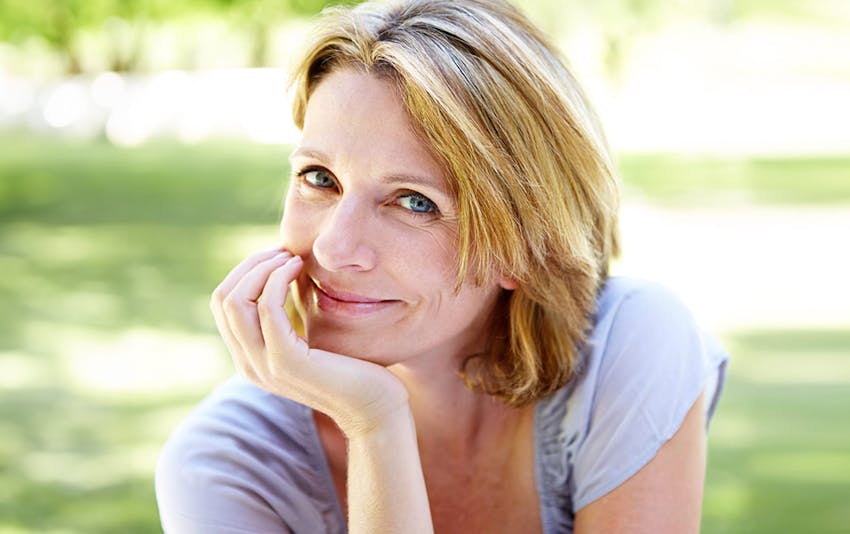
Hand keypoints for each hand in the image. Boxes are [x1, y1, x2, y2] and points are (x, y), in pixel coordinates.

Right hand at [210, 247, 409, 436]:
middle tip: (284, 251)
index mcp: (250, 357)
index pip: (223, 303)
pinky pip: (267, 310)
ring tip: (292, 258)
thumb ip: (288, 311)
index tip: (278, 256)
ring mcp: (264, 366)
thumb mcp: (309, 334)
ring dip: (263, 269)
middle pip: (223, 298)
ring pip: (236, 302)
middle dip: (251, 265)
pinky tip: (299, 270)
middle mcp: (249, 365)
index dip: (246, 271)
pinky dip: (278, 280)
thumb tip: (281, 266)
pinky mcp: (286, 362)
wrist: (375, 406)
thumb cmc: (350, 366)